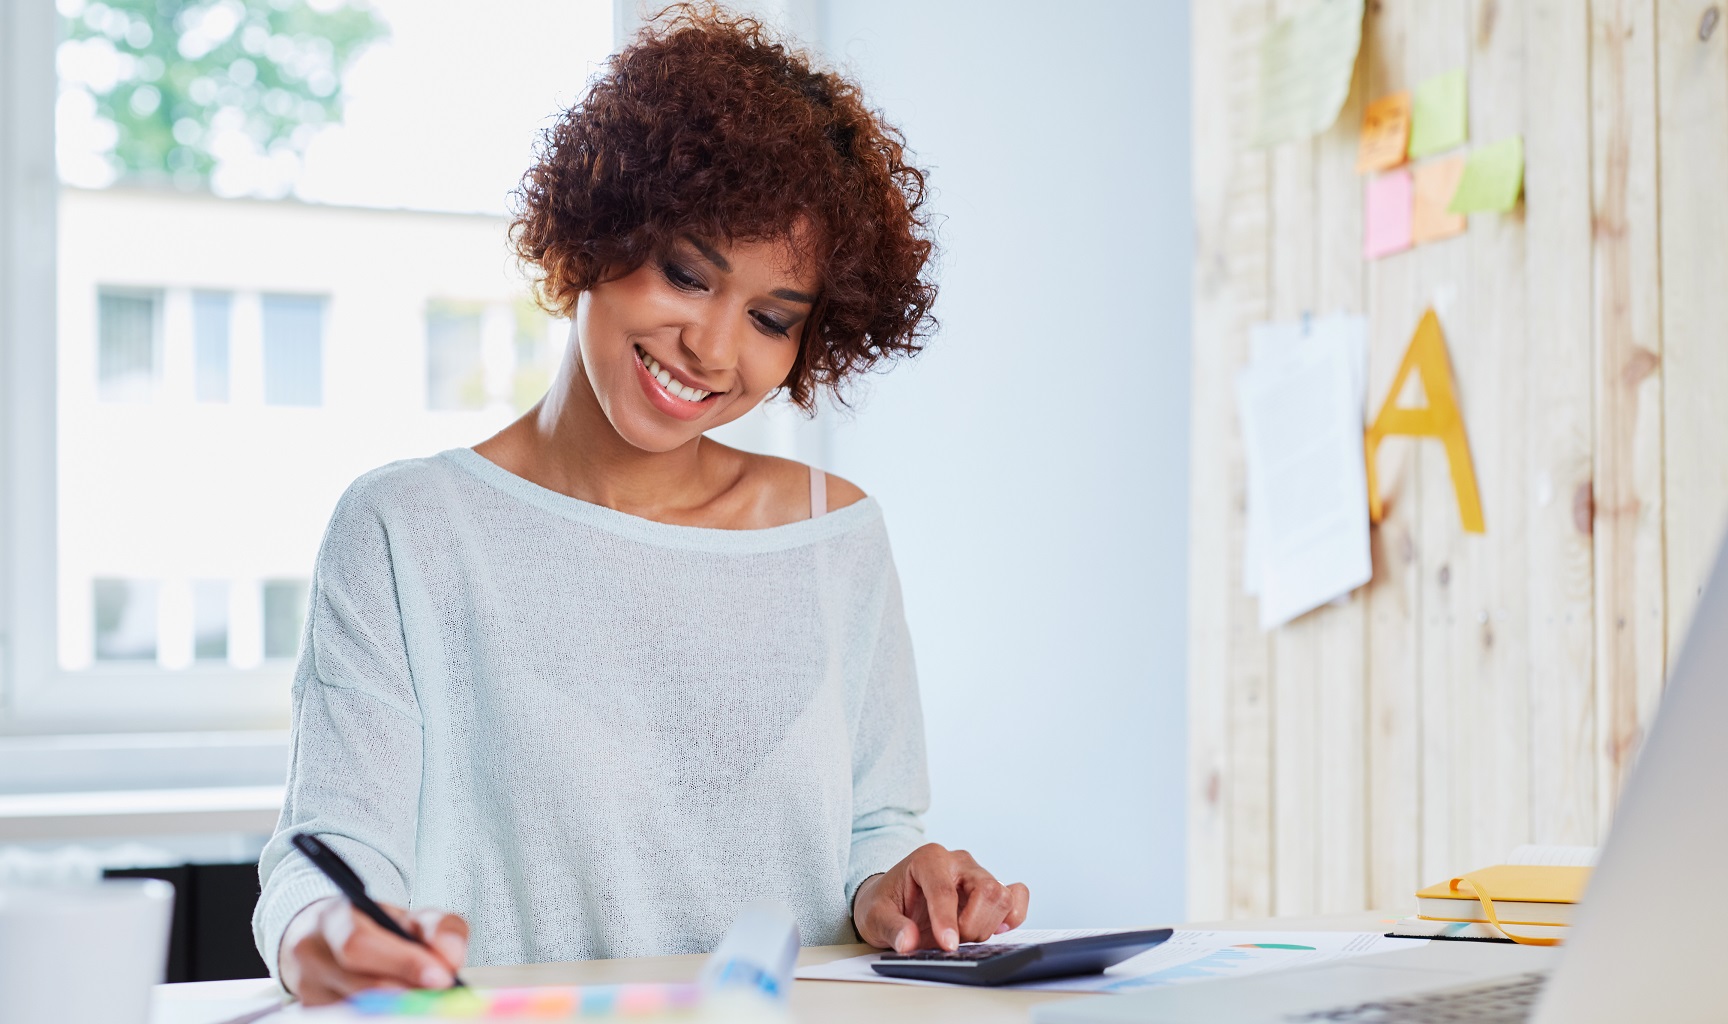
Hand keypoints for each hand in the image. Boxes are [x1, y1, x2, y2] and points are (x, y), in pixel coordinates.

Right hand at [279, 896, 468, 1005]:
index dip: (403, 962)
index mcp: (333, 918)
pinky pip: (349, 1019)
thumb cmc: (374, 929)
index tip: (441, 976)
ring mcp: (306, 988)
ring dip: (395, 1010)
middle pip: (357, 984)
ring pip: (353, 1010)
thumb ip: (438, 928)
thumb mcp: (408, 917)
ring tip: (425, 1005)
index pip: (361, 942)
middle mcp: (310, 953)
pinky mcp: (311, 1009)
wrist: (327, 940)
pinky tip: (401, 1013)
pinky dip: (380, 1018)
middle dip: (406, 993)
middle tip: (440, 997)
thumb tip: (451, 958)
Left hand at [852, 843, 1029, 952]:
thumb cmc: (885, 903)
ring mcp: (977, 874)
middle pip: (985, 889)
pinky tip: (997, 929)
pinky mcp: (991, 888)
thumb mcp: (875, 916)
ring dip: (988, 925)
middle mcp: (958, 861)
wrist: (892, 900)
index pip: (944, 890)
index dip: (947, 921)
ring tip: (965, 937)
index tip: (947, 946)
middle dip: (972, 925)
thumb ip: (891, 928)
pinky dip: (1013, 915)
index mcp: (929, 859)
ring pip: (1002, 896)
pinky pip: (1017, 895)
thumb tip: (909, 942)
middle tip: (951, 943)